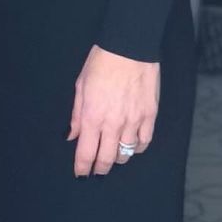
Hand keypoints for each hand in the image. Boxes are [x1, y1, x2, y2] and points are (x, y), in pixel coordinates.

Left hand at [67, 44, 158, 176]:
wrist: (130, 47)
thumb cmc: (101, 62)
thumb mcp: (81, 86)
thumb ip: (77, 115)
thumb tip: (72, 135)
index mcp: (93, 116)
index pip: (86, 153)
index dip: (82, 167)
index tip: (80, 174)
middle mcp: (113, 124)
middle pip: (107, 158)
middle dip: (100, 168)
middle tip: (97, 170)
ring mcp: (134, 121)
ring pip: (126, 153)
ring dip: (118, 158)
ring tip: (113, 156)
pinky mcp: (150, 116)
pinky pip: (144, 142)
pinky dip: (137, 148)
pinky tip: (132, 145)